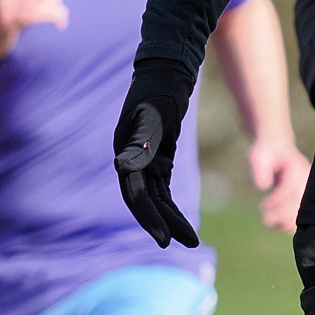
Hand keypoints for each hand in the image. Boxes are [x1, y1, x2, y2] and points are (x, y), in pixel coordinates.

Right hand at [0, 0, 75, 59]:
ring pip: (40, 2)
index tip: (58, 2)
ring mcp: (6, 3)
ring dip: (56, 13)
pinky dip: (50, 19)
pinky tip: (58, 24)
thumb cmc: (17, 13)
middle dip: (56, 2)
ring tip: (62, 21)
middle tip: (62, 14)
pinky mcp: (6, 20)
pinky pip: (33, 15)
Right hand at [114, 61, 198, 248]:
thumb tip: (122, 168)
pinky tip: (180, 218)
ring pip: (155, 197)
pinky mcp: (156, 157)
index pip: (135, 194)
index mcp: (124, 152)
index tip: (166, 240)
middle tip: (187, 243)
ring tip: (191, 239)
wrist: (168, 72)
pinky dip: (169, 203)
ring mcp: (142, 160)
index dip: (150, 218)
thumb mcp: (153, 116)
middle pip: (145, 201)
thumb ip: (140, 142)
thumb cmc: (160, 90)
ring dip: (170, 217)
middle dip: (164, 223)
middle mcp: (129, 160)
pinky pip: (161, 188)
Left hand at [247, 138, 309, 232]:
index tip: (262, 206)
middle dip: (282, 215)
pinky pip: (300, 217)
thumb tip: (263, 187)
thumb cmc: (266, 152)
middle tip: (265, 220)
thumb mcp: (258, 156)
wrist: (276, 148)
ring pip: (303, 213)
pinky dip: (288, 224)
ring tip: (268, 224)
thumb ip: (260, 170)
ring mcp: (307, 191)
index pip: (290, 188)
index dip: (276, 200)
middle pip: (301, 203)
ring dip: (286, 223)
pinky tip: (274, 224)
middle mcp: (306, 180)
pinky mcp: (304, 199)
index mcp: (296, 168)